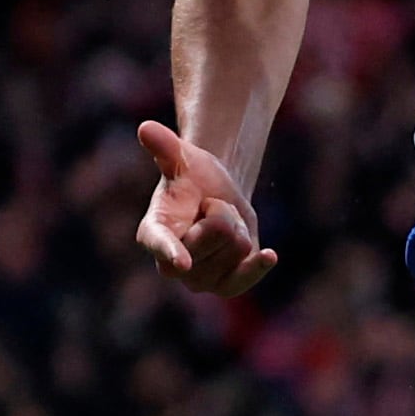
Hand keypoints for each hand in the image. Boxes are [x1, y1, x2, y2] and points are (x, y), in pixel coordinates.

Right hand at [132, 120, 276, 295]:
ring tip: (223, 223)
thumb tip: (147, 129)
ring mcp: (199, 280)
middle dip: (223, 211)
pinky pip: (248, 278)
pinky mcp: (225, 287)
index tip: (181, 263)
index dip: (171, 252)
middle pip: (218, 232)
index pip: (161, 243)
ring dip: (238, 228)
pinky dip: (259, 265)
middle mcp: (172, 263)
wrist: (217, 198)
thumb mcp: (181, 157)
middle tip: (211, 208)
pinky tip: (267, 255)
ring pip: (238, 247)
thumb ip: (164, 147)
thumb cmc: (192, 176)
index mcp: (153, 232)